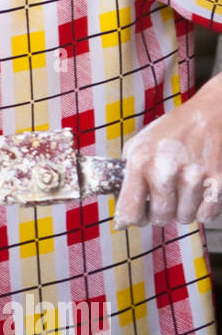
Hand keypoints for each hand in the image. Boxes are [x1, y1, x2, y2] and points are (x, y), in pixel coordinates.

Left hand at [113, 76, 221, 228]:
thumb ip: (127, 174)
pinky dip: (204, 208)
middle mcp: (164, 170)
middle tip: (165, 197)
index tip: (135, 218)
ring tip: (184, 188)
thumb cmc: (172, 131)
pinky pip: (207, 215)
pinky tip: (200, 191)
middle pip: (159, 218)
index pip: (129, 211)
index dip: (131, 219)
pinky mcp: (217, 181)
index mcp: (140, 162)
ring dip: (184, 209)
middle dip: (161, 212)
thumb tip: (122, 209)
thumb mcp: (139, 144)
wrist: (208, 114)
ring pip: (184, 218)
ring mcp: (192, 177)